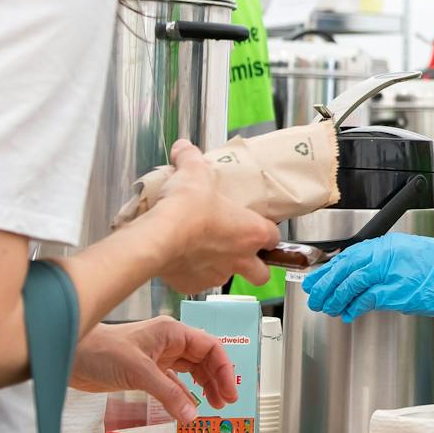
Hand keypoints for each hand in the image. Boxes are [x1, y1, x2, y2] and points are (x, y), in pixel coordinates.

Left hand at [70, 316, 236, 423]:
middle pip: (204, 360)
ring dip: (203, 387)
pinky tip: (188, 407)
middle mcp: (169, 343)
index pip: (210, 347)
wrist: (72, 355)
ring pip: (191, 371)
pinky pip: (173, 383)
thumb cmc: (101, 350)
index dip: (224, 368)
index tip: (230, 391)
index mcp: (172, 332)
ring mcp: (158, 357)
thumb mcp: (140, 372)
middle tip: (224, 403)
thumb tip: (192, 414)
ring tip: (213, 406)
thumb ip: (168, 394)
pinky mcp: (147, 371)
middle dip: (217, 380)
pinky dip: (183, 395)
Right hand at [130, 140, 276, 292]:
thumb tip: (184, 147)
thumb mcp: (194, 171)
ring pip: (226, 277)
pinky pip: (197, 281)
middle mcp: (239, 258)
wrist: (160, 237)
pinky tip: (180, 257)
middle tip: (238, 250)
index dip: (265, 231)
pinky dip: (191, 272)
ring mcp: (217, 275)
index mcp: (252, 232)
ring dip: (219, 266)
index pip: (273, 237)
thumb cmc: (187, 207)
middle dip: (255, 265)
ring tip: (201, 249)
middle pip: (262, 273)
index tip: (254, 225)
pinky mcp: (192, 285)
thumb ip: (192, 158)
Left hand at [303, 232, 433, 321]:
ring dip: (336, 298)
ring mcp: (392, 273)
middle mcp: (387, 255)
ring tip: (327, 307)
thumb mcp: (409, 254)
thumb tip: (361, 276)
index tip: (317, 278)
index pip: (349, 255)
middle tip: (315, 295)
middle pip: (345, 268)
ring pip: (352, 283)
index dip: (329, 269)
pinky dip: (354, 307)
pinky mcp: (399, 292)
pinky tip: (348, 313)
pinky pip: (368, 299)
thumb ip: (384, 262)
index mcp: (388, 244)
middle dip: (326, 284)